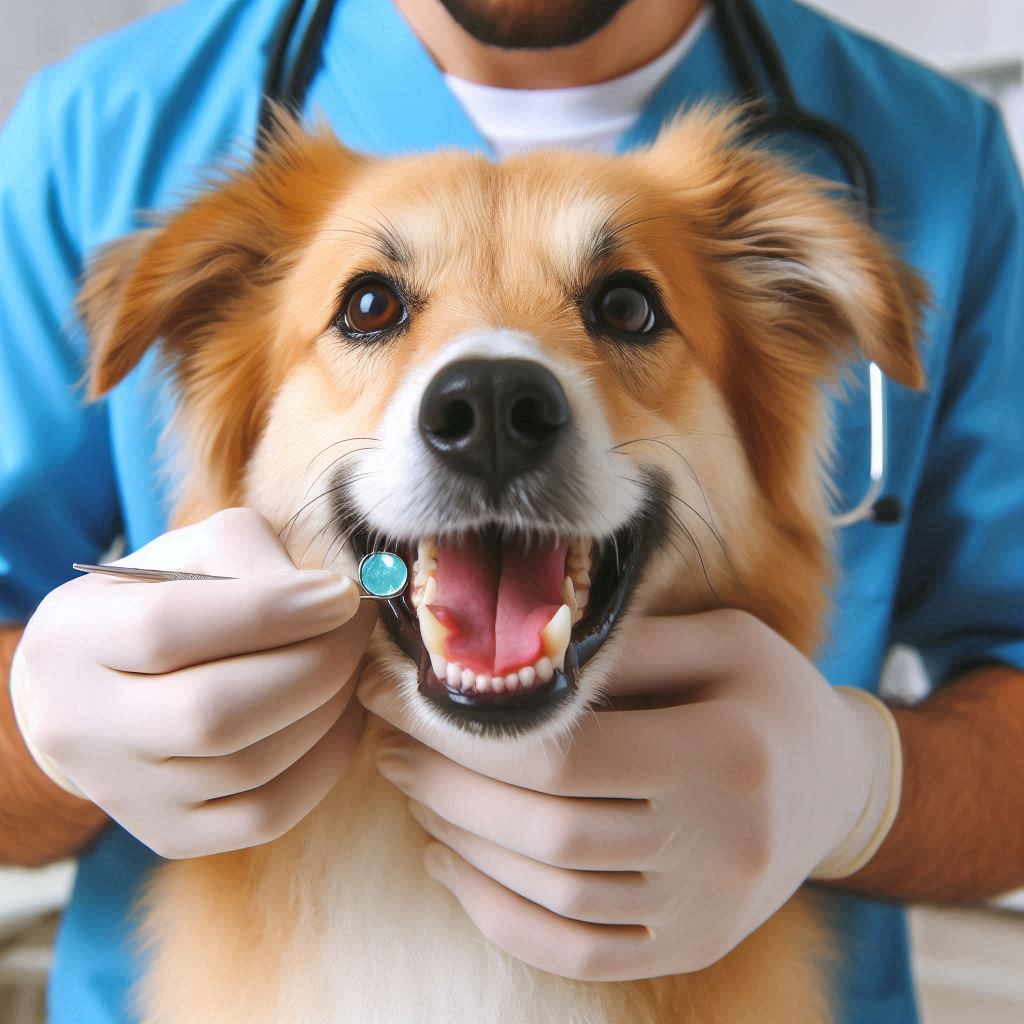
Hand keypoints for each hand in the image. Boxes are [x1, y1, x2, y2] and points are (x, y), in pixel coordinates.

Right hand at [11, 508, 376, 858]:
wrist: (97, 694)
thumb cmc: (160, 604)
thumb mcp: (188, 555)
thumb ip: (249, 557)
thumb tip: (330, 599)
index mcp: (69, 639)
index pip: (167, 628)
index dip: (269, 610)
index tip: (341, 594)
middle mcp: (79, 727)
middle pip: (212, 712)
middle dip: (314, 665)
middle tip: (357, 628)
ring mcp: (123, 794)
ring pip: (249, 766)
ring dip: (327, 709)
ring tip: (349, 665)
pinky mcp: (169, 836)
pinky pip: (267, 815)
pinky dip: (324, 762)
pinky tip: (340, 716)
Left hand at [358, 610, 900, 980]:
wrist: (838, 787)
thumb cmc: (769, 697)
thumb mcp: (722, 642)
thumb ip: (627, 647)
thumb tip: (510, 655)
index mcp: (725, 752)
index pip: (564, 758)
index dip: (466, 735)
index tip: (400, 701)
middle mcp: (720, 844)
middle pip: (547, 832)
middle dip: (446, 788)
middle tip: (389, 746)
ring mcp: (705, 911)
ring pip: (553, 894)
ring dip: (463, 845)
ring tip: (414, 793)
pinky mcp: (690, 947)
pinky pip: (576, 951)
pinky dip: (500, 914)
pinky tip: (454, 865)